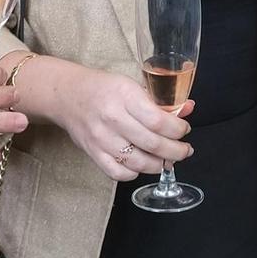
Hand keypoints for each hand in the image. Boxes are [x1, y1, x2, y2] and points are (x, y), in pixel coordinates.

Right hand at [55, 66, 192, 181]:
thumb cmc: (104, 88)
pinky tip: (143, 165)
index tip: (184, 130)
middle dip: (176, 151)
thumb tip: (188, 109)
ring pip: (139, 162)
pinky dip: (135, 173)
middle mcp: (112, 118)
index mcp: (125, 96)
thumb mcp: (133, 85)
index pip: (159, 121)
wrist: (68, 95)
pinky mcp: (93, 153)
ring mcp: (101, 139)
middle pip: (153, 144)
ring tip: (168, 160)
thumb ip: (160, 100)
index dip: (178, 130)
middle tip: (185, 150)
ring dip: (159, 165)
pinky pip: (119, 172)